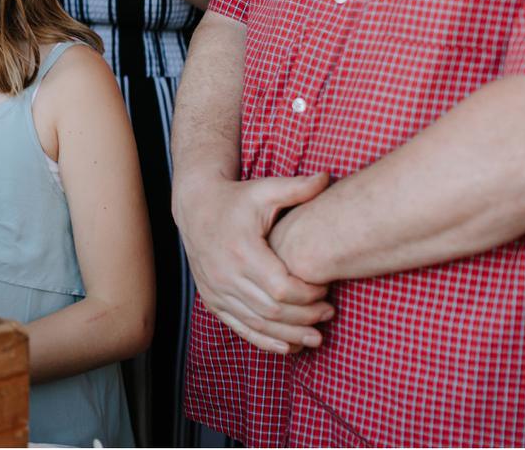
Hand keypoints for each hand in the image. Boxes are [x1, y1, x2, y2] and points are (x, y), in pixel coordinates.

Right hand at [176, 171, 336, 353]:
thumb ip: (297, 188)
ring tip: (316, 337)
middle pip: (273, 310)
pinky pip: (240, 327)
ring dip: (290, 335)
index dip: (308, 295)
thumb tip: (328, 178)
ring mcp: (216, 289)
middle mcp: (225, 274)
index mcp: (242, 250)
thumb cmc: (236, 198)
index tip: (326, 289)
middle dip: (305, 317)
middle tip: (329, 313)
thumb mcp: (264, 190)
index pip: (282, 287)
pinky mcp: (212, 299)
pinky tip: (288, 347)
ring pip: (258, 324)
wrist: (195, 206)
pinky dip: (265, 341)